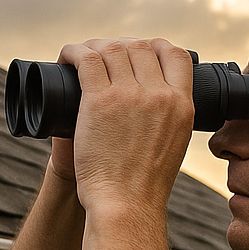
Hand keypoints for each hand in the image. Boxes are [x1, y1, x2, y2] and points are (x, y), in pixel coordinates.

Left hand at [59, 38, 193, 218]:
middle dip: (119, 45)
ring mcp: (130, 95)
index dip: (155, 45)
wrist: (125, 204)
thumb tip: (156, 104)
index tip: (138, 50)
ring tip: (80, 55)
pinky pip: (87, 59)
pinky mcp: (99, 101)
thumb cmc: (142, 183)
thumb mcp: (173, 144)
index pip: (176, 54)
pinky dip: (74, 51)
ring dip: (94, 45)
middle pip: (140, 47)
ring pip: (112, 48)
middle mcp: (159, 95)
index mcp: (181, 105)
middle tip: (101, 55)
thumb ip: (166, 119)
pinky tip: (66, 55)